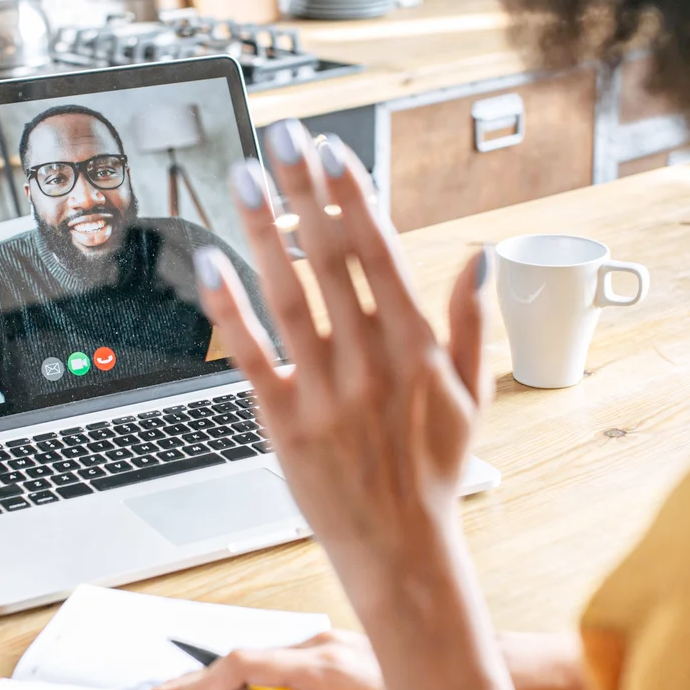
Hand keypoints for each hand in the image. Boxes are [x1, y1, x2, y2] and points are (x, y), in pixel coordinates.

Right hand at [123, 630, 400, 689]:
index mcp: (326, 663)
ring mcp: (324, 643)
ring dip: (209, 678)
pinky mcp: (329, 650)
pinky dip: (237, 674)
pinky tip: (220, 688)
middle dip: (184, 681)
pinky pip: (271, 658)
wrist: (477, 674)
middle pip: (237, 659)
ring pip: (252, 657)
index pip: (244, 669)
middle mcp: (320, 644)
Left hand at [193, 121, 488, 586]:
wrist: (404, 554)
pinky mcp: (286, 423)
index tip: (335, 150)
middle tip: (284, 135)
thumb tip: (478, 258)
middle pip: (331, 257)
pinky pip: (252, 356)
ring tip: (245, 176)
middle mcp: (371, 360)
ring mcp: (327, 390)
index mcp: (417, 347)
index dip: (355, 197)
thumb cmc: (436, 475)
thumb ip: (470, 324)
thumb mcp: (473, 397)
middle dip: (306, 190)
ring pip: (289, 294)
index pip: (382, 253)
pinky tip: (211, 264)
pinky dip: (229, 310)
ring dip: (264, 230)